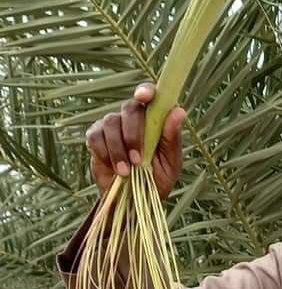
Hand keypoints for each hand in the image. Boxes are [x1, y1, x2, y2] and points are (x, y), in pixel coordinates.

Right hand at [85, 83, 185, 200]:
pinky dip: (105, 153)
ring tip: (127, 171)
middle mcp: (133, 117)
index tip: (144, 96)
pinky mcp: (96, 138)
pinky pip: (95, 137)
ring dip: (119, 148)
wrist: (137, 198)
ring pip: (110, 123)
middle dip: (133, 133)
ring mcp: (113, 126)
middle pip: (129, 108)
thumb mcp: (171, 160)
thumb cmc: (159, 176)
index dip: (145, 91)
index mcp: (154, 118)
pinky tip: (115, 168)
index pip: (150, 95)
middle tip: (138, 159)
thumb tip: (179, 111)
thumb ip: (172, 137)